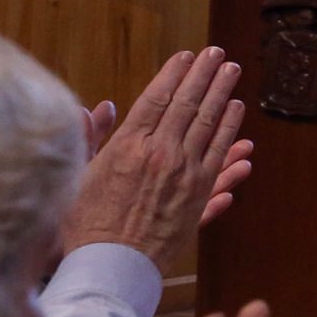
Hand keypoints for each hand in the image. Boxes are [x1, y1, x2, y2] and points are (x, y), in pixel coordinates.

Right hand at [61, 49, 249, 264]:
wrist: (112, 263)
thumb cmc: (87, 221)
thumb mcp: (79, 174)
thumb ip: (92, 137)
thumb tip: (98, 105)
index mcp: (129, 145)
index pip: (157, 98)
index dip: (174, 74)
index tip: (187, 56)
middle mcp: (161, 152)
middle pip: (188, 104)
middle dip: (204, 74)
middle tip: (217, 53)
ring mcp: (186, 171)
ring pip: (209, 123)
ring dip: (222, 93)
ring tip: (231, 72)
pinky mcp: (201, 191)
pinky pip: (220, 152)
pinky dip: (230, 128)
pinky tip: (237, 111)